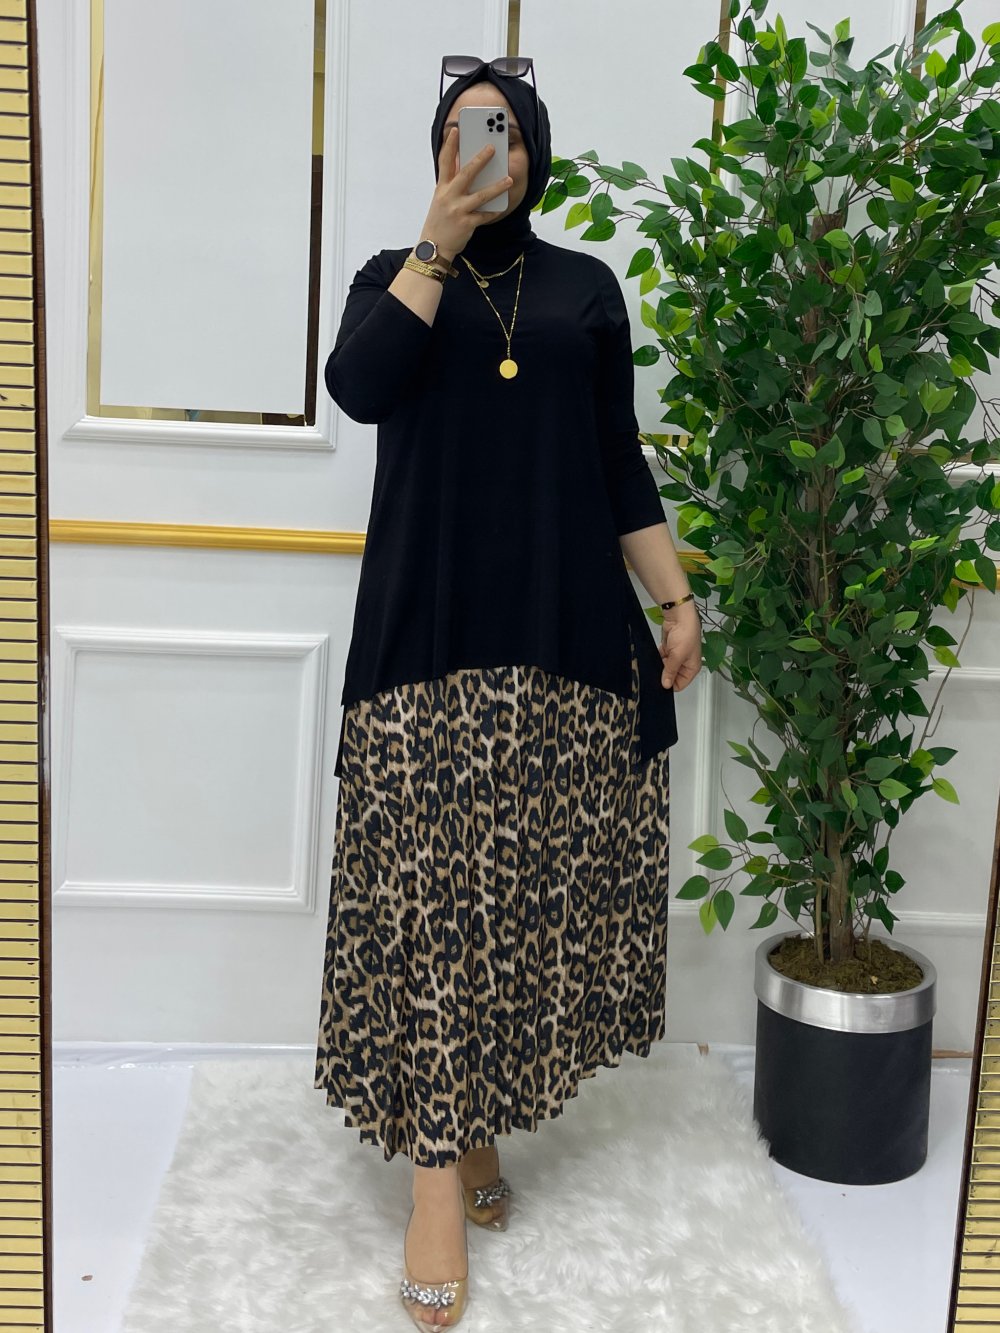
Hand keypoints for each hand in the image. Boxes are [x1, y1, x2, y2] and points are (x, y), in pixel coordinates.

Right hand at [420, 126, 513, 259]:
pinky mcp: (466, 224)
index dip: (450, 145)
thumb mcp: (441, 199)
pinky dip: (494, 211)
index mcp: (442, 188)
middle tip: (492, 147)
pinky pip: (484, 216)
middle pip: (466, 174)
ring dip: (497, 187)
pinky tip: (502, 207)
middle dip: (480, 159)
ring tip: (509, 180)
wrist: (433, 247)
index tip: (456, 130)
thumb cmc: (439, 221)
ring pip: (481, 196)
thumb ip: (451, 183)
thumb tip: (463, 165)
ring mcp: (458, 210)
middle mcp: (449, 197)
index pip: (445, 162)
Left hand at [659, 601, 701, 691]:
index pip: (681, 684)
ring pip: (665, 668)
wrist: (679, 616)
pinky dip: (657, 659)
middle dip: (664, 675)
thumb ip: (670, 671)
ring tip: (654, 665)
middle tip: (655, 674)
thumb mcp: (678, 656)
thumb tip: (666, 685)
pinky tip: (652, 658)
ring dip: (660, 666)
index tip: (660, 685)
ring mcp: (676, 656)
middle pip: (672, 676)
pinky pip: (661, 659)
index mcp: (692, 667)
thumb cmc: (685, 634)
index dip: (671, 685)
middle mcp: (685, 663)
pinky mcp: (668, 649)